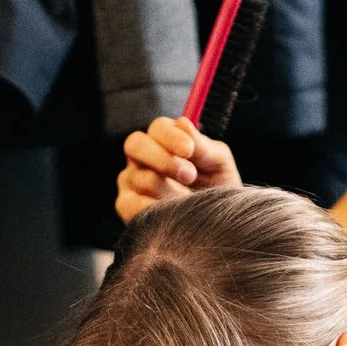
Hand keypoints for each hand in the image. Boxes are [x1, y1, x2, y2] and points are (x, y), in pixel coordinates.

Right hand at [116, 116, 241, 222]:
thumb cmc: (218, 187)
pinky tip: (169, 212)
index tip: (188, 149)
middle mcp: (143, 156)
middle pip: (135, 144)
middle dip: (162, 159)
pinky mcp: (126, 204)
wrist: (220, 221)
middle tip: (189, 175)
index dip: (170, 136)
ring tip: (188, 200)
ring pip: (140, 178)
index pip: (158, 128)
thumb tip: (183, 124)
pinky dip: (149, 208)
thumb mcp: (218, 164)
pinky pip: (128, 203)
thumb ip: (203, 146)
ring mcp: (132, 180)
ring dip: (168, 190)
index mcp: (165, 139)